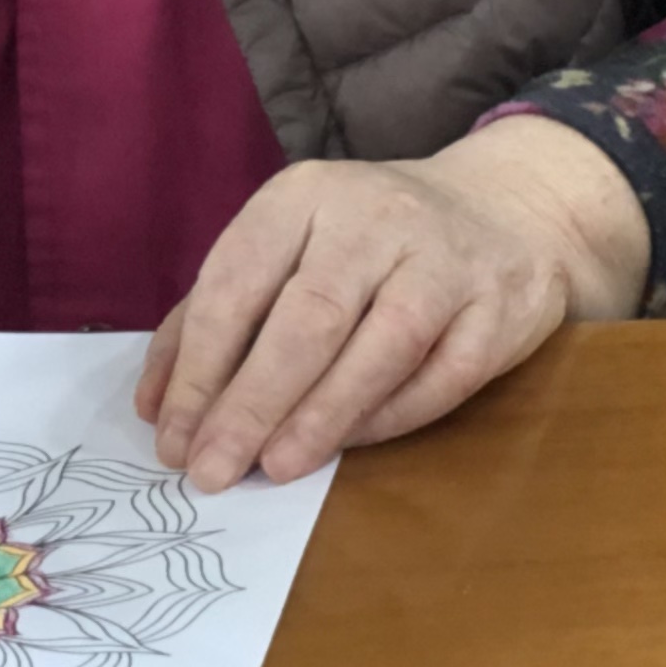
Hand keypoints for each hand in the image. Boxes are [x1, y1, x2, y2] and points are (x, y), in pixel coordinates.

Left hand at [137, 119, 649, 491]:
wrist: (506, 208)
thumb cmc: (370, 241)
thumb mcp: (288, 247)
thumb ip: (218, 316)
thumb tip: (158, 408)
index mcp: (305, 196)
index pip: (238, 283)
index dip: (200, 368)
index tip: (173, 438)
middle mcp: (377, 218)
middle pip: (308, 318)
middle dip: (252, 403)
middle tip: (212, 470)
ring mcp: (446, 261)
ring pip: (382, 346)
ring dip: (322, 416)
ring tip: (276, 469)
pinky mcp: (499, 308)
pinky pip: (442, 376)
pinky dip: (391, 416)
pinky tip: (347, 446)